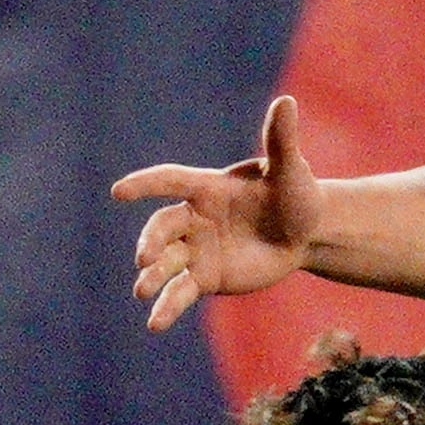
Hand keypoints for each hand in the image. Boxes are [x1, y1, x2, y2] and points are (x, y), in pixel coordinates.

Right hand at [114, 91, 326, 328]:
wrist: (306, 233)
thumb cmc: (296, 195)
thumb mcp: (290, 170)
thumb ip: (281, 140)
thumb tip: (286, 100)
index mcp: (207, 188)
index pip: (170, 181)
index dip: (145, 185)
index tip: (119, 192)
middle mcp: (194, 218)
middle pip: (162, 228)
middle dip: (150, 242)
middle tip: (144, 259)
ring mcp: (196, 249)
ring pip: (166, 263)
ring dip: (151, 277)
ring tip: (142, 291)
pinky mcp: (205, 277)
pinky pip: (181, 292)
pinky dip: (167, 307)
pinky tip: (155, 323)